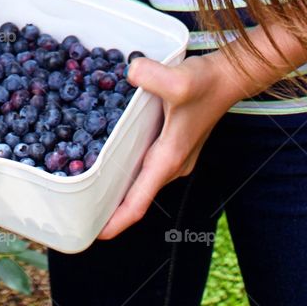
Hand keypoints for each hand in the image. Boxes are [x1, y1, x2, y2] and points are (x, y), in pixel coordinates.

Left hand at [98, 52, 245, 239]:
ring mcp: (174, 159)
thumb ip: (155, 76)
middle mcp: (171, 166)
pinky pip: (144, 168)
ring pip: (140, 184)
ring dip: (116, 192)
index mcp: (168, 160)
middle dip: (109, 210)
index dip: (115, 222)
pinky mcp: (172, 147)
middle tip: (77, 214)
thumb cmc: (208, 83)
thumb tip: (132, 71)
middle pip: (136, 199)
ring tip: (85, 192)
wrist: (229, 77)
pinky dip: (125, 171)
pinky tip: (105, 159)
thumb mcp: (181, 80)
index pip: (138, 203)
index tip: (93, 234)